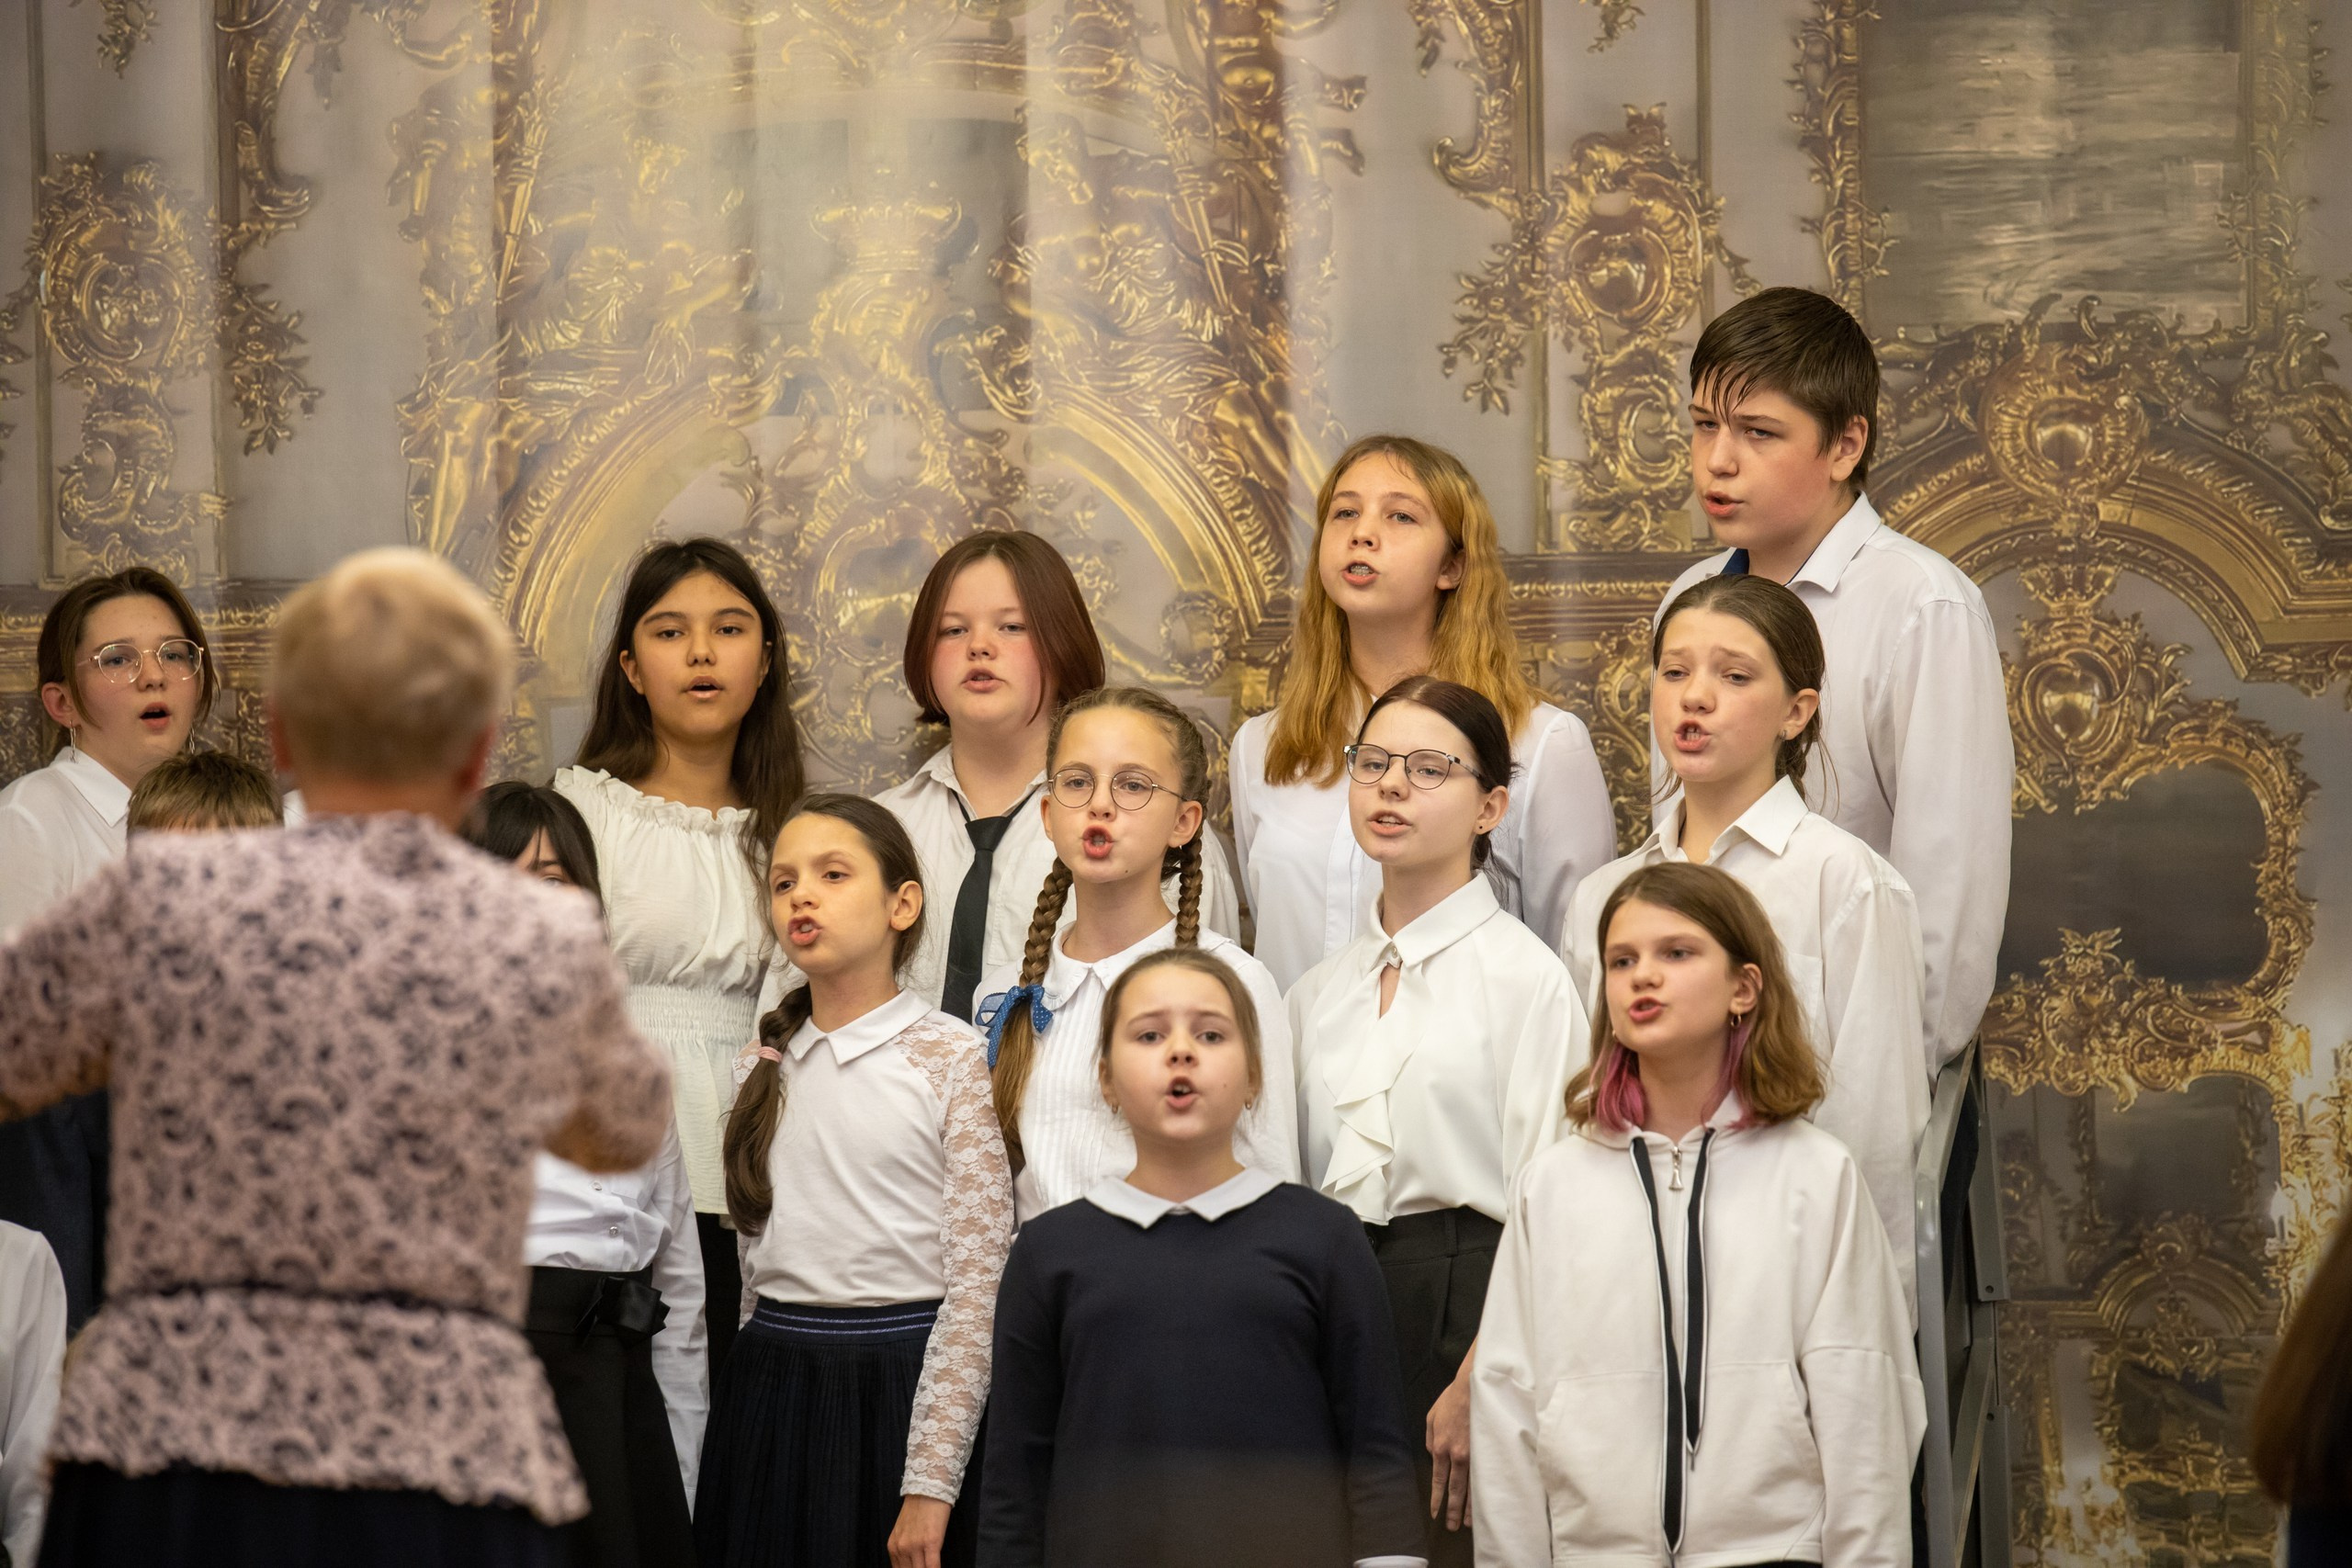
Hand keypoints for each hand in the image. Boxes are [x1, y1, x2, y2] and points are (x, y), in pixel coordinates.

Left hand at [888, 1494, 952, 1567]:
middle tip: (923, 1567)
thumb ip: (904, 1550)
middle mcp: (901, 1548)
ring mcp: (915, 1546)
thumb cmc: (919, 1509)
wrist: (928, 1488)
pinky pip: (932, 1566)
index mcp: (893, 1547)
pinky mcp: (931, 1542)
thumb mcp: (904, 1532)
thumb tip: (911, 1565)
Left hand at [1427, 1355, 1474, 1531]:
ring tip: (1467, 1523)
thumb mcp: (1431, 1418)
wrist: (1473, 1388)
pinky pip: (1485, 1476)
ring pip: (1471, 1487)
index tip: (1435, 1513)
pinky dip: (1483, 1491)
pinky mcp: (1487, 1451)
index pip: (1439, 1480)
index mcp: (1441, 1447)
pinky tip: (1484, 1503)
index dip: (1437, 1498)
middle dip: (1452, 1509)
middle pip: (1454, 1489)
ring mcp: (1474, 1454)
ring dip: (1469, 1507)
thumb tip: (1433, 1457)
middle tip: (1451, 1527)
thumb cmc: (1451, 1401)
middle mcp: (1457, 1455)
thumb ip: (1430, 1440)